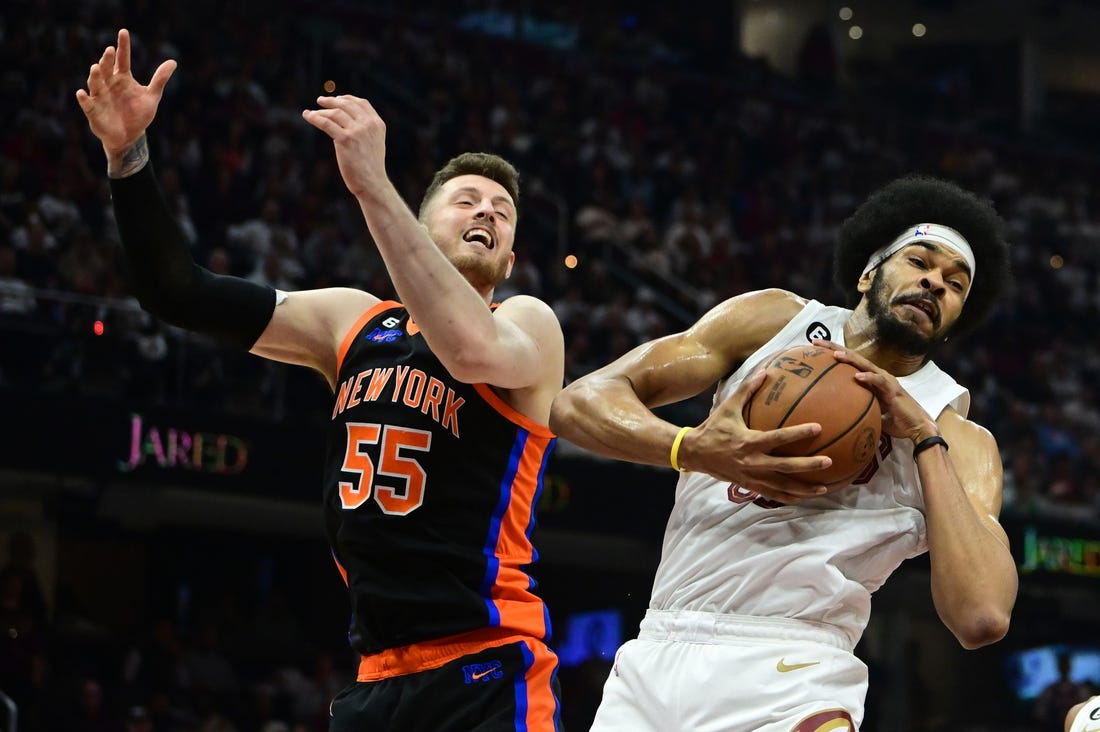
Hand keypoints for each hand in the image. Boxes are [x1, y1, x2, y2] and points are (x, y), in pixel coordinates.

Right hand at [75, 29, 176, 158]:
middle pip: (107, 68)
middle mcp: (109, 83)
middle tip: (110, 50)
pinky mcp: (93, 110)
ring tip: (96, 67)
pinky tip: (82, 93)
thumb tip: (173, 61)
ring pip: (95, 83)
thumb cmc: (138, 114)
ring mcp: (100, 96)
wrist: (129, 137)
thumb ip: (160, 79)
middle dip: (107, 60)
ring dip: (95, 76)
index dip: (123, 46)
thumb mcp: (152, 96)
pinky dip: (84, 98)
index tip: (124, 32)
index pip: (123, 59)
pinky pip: (87, 103)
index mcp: (122, 78)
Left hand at [302, 95, 388, 200]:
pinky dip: (314, 118)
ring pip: (335, 113)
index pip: (362, 103)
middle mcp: (368, 125)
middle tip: (320, 101)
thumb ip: (366, 130)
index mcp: (377, 124)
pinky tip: (307, 116)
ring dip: (321, 110)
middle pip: (347, 105)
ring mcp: (357, 131)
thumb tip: (346, 120)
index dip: (347, 98)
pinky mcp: (345, 140)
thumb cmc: (371, 167)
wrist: (372, 183)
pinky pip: (326, 123)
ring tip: (311, 112)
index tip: (337, 99)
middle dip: (332, 101)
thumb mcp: (374, 143)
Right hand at [682, 368, 833, 503]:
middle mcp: (751, 462)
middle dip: (808, 466)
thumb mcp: (728, 407)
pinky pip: (772, 494)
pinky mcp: (749, 486)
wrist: (694, 453)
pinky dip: (789, 497)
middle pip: (785, 467)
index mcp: (748, 442)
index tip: (818, 428)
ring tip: (824, 488)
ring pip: (781, 486)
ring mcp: (751, 477)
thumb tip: (765, 371)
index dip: (798, 433)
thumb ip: (747, 390)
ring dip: (803, 489)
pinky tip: (804, 497)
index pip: (777, 438)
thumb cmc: (713, 427)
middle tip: (828, 462)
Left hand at [814, 339, 937, 441]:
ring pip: (865, 365)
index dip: (832, 353)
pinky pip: (879, 381)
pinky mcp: (893, 390)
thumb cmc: (893, 420)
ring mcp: (886, 380)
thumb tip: (833, 413)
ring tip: (834, 355)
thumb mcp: (869, 412)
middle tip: (816, 342)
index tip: (813, 348)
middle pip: (853, 357)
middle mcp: (877, 375)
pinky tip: (857, 376)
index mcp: (870, 378)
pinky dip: (869, 378)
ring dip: (850, 359)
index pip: (849, 362)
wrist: (916, 427)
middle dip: (834, 348)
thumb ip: (855, 407)